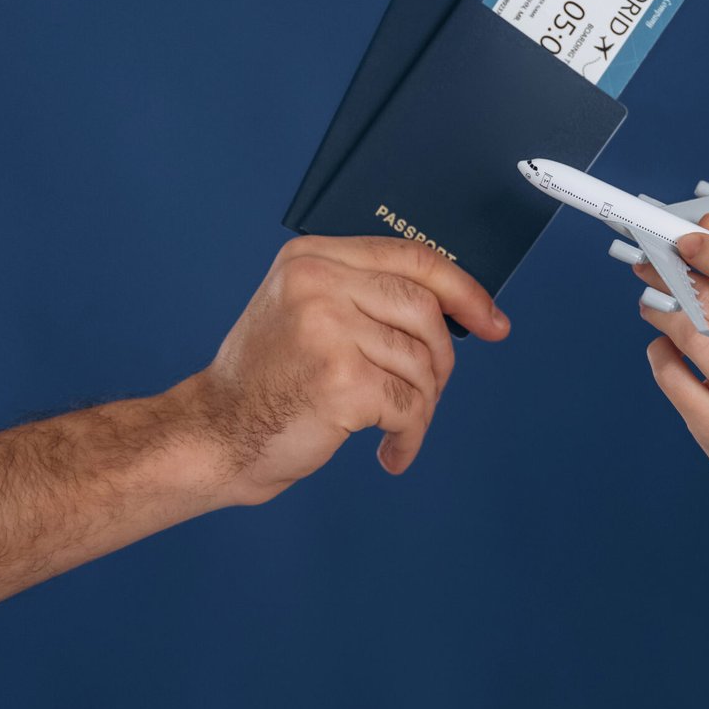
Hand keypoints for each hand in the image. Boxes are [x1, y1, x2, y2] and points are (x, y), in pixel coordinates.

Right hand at [179, 236, 509, 504]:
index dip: (463, 290)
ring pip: (422, 362)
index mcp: (313, 257)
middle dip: (442, 359)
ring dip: (422, 405)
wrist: (214, 434)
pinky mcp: (340, 380)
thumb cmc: (267, 381)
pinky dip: (409, 434)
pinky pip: (408, 406)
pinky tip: (389, 450)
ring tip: (397, 427)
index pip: (412, 258)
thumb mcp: (306, 311)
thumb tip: (459, 309)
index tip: (493, 320)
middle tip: (429, 393)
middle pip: (425, 310)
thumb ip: (366, 296)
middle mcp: (318, 283)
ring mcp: (328, 329)